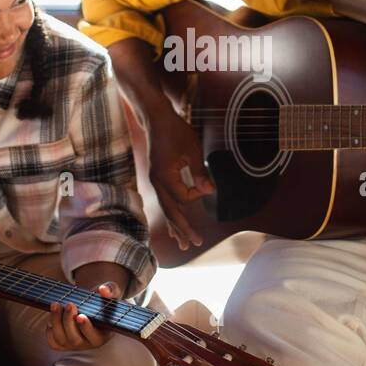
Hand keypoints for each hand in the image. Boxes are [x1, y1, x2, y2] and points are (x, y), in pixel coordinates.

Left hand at [46, 262, 129, 350]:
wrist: (92, 305)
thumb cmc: (103, 300)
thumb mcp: (112, 293)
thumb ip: (110, 290)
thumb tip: (103, 290)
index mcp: (102, 335)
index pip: (94, 337)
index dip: (86, 328)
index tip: (80, 316)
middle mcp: (87, 344)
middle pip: (75, 339)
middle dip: (69, 321)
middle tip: (69, 304)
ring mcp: (74, 345)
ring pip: (61, 339)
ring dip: (56, 322)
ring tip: (56, 304)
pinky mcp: (62, 343)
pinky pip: (53, 342)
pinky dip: (50, 330)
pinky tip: (53, 316)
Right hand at [146, 108, 214, 249]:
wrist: (156, 119)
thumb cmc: (176, 131)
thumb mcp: (193, 149)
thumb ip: (200, 172)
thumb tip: (210, 192)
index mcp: (164, 176)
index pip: (183, 198)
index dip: (197, 194)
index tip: (204, 182)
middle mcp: (156, 182)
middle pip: (170, 212)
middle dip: (182, 230)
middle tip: (194, 245)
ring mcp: (155, 182)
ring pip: (166, 210)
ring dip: (176, 227)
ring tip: (184, 245)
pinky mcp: (157, 179)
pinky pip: (165, 202)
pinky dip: (172, 215)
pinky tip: (175, 226)